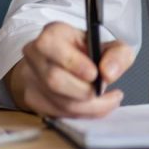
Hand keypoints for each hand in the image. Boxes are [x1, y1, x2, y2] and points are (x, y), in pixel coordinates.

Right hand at [5, 21, 133, 117]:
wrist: (74, 64)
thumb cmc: (91, 52)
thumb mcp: (111, 46)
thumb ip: (118, 55)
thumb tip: (108, 73)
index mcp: (53, 34)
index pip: (51, 46)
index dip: (73, 62)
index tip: (95, 74)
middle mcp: (36, 54)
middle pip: (54, 79)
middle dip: (83, 91)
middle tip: (103, 91)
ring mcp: (30, 78)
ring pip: (56, 100)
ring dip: (87, 106)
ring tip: (108, 100)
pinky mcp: (32, 98)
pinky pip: (56, 113)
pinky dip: (80, 114)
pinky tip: (96, 106)